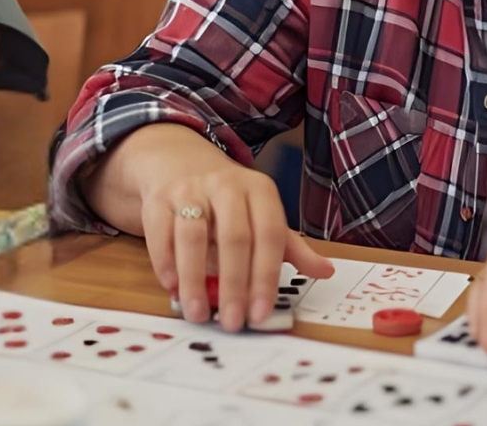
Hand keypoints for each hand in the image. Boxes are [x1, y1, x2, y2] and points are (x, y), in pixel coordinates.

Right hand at [141, 156, 334, 332]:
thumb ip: (290, 248)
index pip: (269, 236)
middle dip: (233, 285)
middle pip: (234, 238)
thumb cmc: (230, 203)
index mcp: (260, 190)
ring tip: (198, 313)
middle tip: (232, 322)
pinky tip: (172, 287)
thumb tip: (327, 271)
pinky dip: (166, 262)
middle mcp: (227, 185)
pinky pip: (161, 232)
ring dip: (194, 280)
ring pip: (192, 236)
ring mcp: (191, 190)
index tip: (260, 313)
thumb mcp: (262, 217)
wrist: (181, 165)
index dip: (266, 277)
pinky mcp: (160, 198)